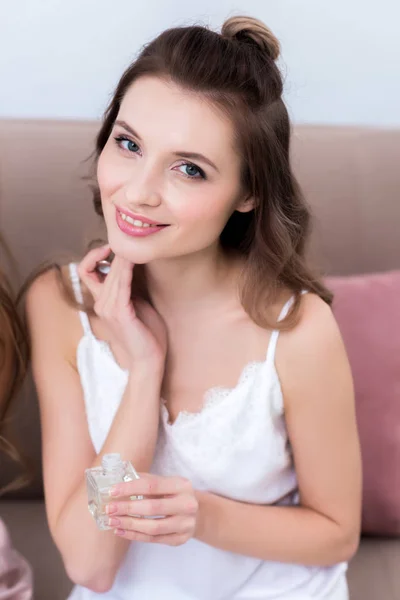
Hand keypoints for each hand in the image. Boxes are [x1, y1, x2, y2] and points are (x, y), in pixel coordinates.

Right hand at [78, 245, 166, 369]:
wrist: (148, 360)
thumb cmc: (147, 335)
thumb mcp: (137, 305)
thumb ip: (130, 287)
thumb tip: (134, 265)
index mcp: (102, 302)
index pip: (87, 270)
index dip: (94, 255)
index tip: (111, 247)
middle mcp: (101, 303)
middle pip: (102, 267)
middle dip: (117, 252)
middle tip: (131, 238)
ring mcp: (108, 308)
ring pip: (111, 273)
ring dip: (123, 257)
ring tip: (135, 245)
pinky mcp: (120, 312)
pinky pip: (121, 283)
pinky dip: (127, 269)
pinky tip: (136, 259)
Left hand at [105, 474, 198, 545]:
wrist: (196, 513)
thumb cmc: (174, 494)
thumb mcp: (165, 483)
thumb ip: (145, 480)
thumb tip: (118, 479)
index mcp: (181, 485)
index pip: (152, 485)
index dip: (130, 488)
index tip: (112, 490)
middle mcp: (187, 504)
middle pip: (152, 508)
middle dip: (127, 508)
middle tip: (109, 509)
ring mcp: (185, 524)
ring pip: (153, 527)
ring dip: (129, 524)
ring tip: (112, 521)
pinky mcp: (180, 539)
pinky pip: (154, 539)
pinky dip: (135, 536)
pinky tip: (122, 530)